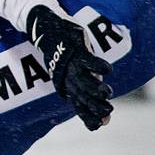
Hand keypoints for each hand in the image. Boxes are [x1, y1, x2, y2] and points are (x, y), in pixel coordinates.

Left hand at [26, 5, 111, 129]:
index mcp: (68, 86)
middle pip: (82, 94)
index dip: (88, 115)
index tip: (101, 125)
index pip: (79, 105)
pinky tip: (107, 70)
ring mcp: (71, 63)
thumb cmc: (65, 58)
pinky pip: (85, 58)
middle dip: (94, 104)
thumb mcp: (75, 77)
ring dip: (94, 86)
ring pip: (82, 78)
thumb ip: (90, 96)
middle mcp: (68, 77)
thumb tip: (105, 120)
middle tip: (108, 111)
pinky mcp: (75, 48)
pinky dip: (95, 65)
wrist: (46, 30)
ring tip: (107, 93)